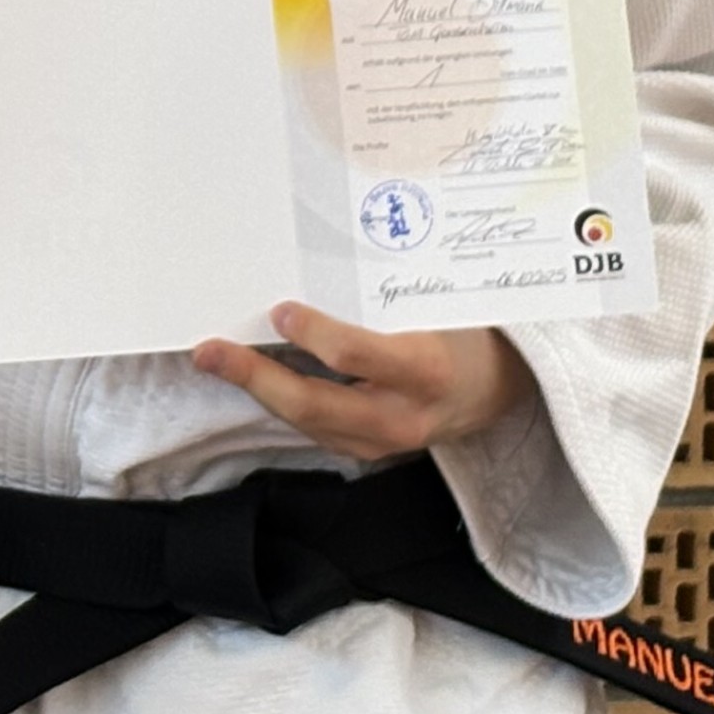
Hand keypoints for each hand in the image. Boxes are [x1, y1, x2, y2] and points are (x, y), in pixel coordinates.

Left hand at [192, 303, 530, 463]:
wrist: (502, 389)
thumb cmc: (469, 334)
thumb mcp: (443, 308)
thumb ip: (388, 295)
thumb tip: (319, 261)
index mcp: (427, 371)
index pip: (359, 358)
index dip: (315, 335)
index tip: (281, 310)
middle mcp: (404, 415)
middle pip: (317, 404)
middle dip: (256, 377)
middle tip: (211, 351)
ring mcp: (385, 442)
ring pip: (308, 422)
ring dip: (259, 391)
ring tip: (217, 360)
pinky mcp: (370, 453)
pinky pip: (316, 429)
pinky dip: (282, 403)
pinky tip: (254, 378)